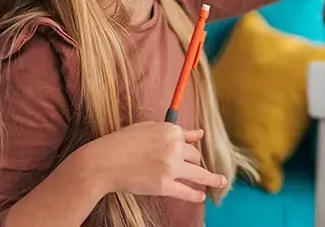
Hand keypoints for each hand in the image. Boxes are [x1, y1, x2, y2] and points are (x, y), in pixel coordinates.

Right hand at [78, 121, 226, 202]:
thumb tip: (199, 133)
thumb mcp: (149, 129)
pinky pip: (187, 191)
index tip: (193, 153)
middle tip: (194, 168)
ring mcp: (170, 167)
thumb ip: (177, 131)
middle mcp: (174, 147)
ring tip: (220, 182)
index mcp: (170, 130)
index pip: (189, 140)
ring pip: (199, 174)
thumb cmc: (122, 143)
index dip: (189, 147)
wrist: (104, 161)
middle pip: (194, 156)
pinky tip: (201, 196)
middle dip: (193, 162)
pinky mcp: (164, 185)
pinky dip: (196, 195)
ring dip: (212, 179)